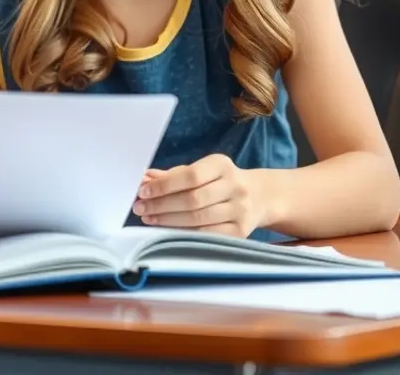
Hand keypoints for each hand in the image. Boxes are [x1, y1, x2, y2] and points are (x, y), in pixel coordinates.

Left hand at [134, 154, 263, 237]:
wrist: (258, 197)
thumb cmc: (218, 182)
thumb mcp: (200, 171)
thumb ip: (172, 176)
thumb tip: (143, 179)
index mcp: (222, 165)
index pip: (191, 175)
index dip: (165, 185)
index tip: (143, 191)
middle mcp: (235, 186)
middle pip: (193, 199)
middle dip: (161, 205)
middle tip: (140, 208)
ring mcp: (240, 210)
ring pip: (198, 219)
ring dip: (168, 220)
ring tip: (149, 218)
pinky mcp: (241, 231)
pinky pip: (207, 234)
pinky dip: (184, 233)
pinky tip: (167, 230)